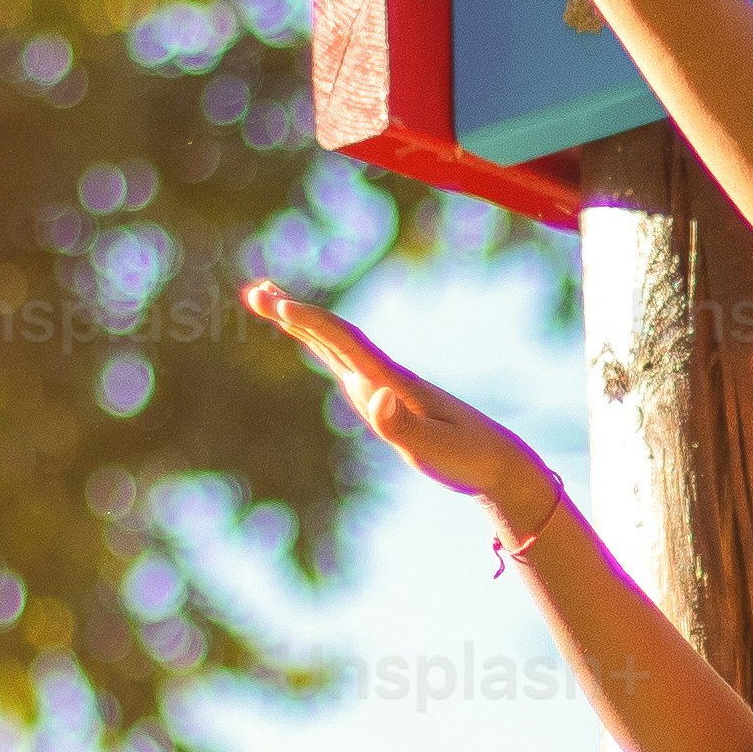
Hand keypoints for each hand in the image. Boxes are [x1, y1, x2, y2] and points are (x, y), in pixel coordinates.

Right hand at [249, 279, 562, 531]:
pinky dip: (321, 347)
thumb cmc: (470, 458)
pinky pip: (344, 364)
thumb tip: (376, 399)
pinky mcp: (385, 399)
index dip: (312, 323)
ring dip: (301, 324)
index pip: (346, 343)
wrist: (498, 460)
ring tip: (268, 301)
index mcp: (393, 383)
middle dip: (294, 314)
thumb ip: (405, 427)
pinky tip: (312, 342)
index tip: (280, 304)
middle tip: (254, 290)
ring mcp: (382, 386)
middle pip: (333, 335)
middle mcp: (384, 377)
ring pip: (335, 346)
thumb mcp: (437, 450)